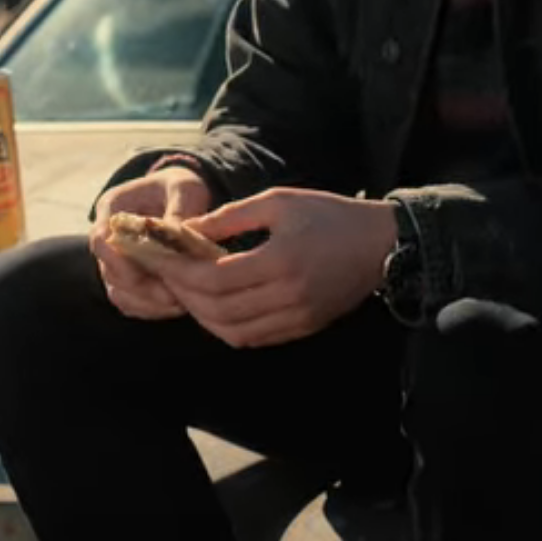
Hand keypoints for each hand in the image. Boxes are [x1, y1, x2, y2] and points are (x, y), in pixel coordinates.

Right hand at [86, 165, 213, 320]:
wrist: (180, 194)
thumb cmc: (181, 187)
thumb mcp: (186, 189)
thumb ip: (182, 210)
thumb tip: (182, 234)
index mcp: (113, 206)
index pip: (101, 238)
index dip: (120, 260)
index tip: (153, 271)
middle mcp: (107, 235)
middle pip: (110, 271)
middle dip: (142, 287)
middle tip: (175, 296)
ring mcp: (115, 260)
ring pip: (119, 292)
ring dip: (148, 302)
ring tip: (180, 303)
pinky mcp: (128, 279)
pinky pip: (131, 302)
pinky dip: (151, 308)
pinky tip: (177, 306)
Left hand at [157, 188, 395, 347]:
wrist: (381, 244)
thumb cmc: (328, 214)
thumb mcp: (278, 201)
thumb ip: (229, 218)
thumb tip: (186, 231)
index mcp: (281, 260)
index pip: (215, 280)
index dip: (181, 273)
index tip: (160, 259)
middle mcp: (289, 296)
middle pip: (218, 311)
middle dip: (185, 296)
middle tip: (167, 276)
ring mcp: (297, 317)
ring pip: (233, 333)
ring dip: (203, 317)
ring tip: (187, 292)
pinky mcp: (303, 328)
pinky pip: (254, 339)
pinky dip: (227, 327)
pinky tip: (216, 307)